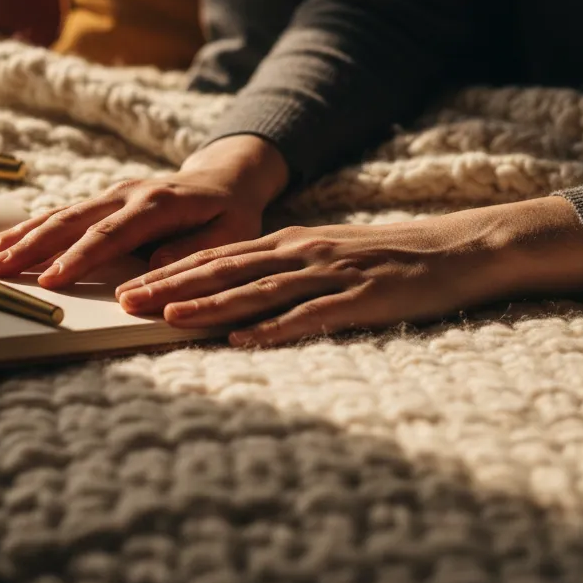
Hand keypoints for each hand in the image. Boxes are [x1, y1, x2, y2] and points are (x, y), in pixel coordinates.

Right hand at [0, 135, 289, 285]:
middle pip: (71, 222)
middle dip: (30, 247)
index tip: (50, 281)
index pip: (110, 235)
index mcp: (158, 204)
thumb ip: (193, 252)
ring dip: (19, 237)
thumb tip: (153, 267)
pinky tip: (1, 242)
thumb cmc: (230, 214)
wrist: (225, 178)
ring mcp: (111, 194)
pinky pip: (60, 214)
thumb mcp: (230, 235)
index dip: (78, 258)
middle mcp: (127, 193)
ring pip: (58, 215)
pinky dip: (28, 229)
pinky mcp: (101, 200)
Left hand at [115, 196, 582, 346]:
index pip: (216, 257)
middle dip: (171, 285)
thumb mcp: (324, 256)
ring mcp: (331, 274)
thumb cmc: (385, 258)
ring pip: (259, 291)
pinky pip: (313, 315)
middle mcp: (301, 252)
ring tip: (169, 316)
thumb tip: (232, 299)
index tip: (127, 286)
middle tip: (125, 300)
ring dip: (211, 304)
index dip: (169, 272)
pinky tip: (248, 340)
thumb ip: (279, 272)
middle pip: (225, 270)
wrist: (457, 249)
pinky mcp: (362, 298)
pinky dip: (277, 328)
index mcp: (289, 243)